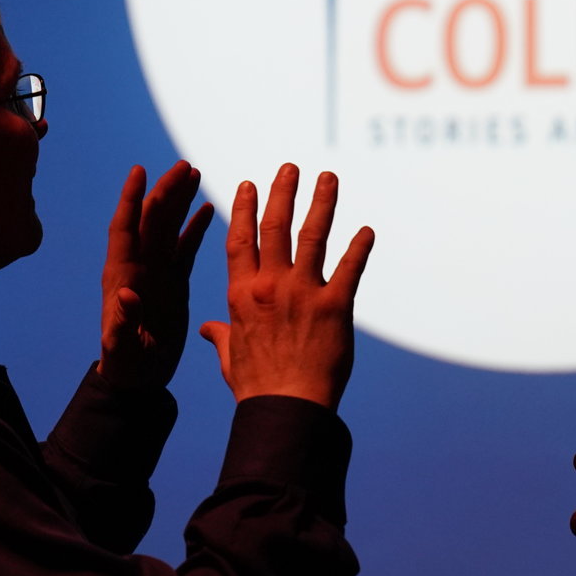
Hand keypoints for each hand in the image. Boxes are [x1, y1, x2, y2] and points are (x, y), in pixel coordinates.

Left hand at [95, 161, 215, 390]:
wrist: (139, 378)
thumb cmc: (126, 364)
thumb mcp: (122, 345)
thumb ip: (124, 320)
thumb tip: (127, 295)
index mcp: (122, 275)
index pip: (125, 228)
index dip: (131, 200)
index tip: (139, 171)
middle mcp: (139, 266)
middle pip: (151, 219)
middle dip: (165, 191)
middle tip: (183, 165)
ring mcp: (157, 271)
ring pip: (169, 227)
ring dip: (180, 200)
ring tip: (194, 173)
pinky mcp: (174, 282)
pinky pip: (184, 247)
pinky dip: (194, 227)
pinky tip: (208, 208)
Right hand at [197, 165, 372, 409]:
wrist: (286, 408)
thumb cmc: (256, 387)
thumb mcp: (231, 357)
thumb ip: (221, 336)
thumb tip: (208, 330)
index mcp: (242, 295)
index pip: (240, 240)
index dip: (244, 209)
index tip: (248, 184)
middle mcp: (270, 286)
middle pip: (275, 227)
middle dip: (282, 193)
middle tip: (290, 167)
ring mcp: (304, 293)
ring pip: (312, 236)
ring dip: (321, 203)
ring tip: (329, 177)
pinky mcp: (335, 306)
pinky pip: (350, 268)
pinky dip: (359, 247)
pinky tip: (367, 230)